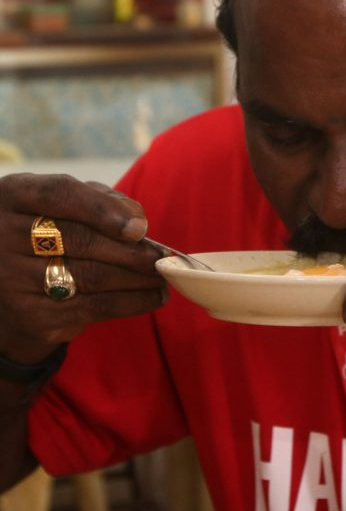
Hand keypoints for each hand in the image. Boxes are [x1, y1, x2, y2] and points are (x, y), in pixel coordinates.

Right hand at [0, 174, 165, 363]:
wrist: (11, 291)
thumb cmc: (50, 234)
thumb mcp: (64, 206)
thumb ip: (101, 200)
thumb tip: (137, 219)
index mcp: (12, 196)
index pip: (59, 194)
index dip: (102, 208)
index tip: (140, 227)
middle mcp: (3, 236)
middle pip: (79, 239)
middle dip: (131, 250)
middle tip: (162, 256)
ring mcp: (13, 279)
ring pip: (90, 276)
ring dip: (138, 278)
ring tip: (164, 276)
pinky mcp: (31, 315)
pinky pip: (93, 307)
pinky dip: (132, 303)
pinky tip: (154, 298)